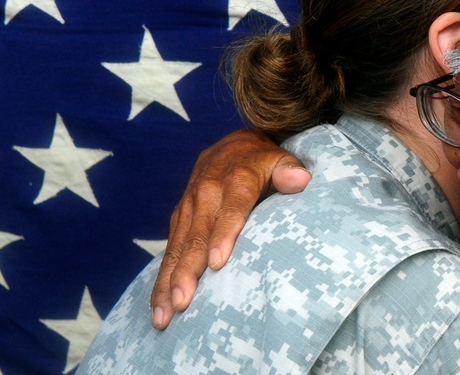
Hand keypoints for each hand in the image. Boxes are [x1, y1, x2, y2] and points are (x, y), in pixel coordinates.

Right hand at [149, 128, 310, 328]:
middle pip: (197, 234)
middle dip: (188, 269)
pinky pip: (169, 249)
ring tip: (165, 314)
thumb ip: (288, 170)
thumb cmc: (263, 161)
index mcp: (236, 180)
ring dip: (168, 280)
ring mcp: (189, 206)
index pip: (231, 209)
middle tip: (182, 302)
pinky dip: (161, 278)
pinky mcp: (179, 218)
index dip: (223, 235)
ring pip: (178, 246)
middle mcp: (206, 193)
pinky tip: (159, 306)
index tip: (216, 263)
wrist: (231, 145)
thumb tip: (300, 179)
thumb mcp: (280, 158)